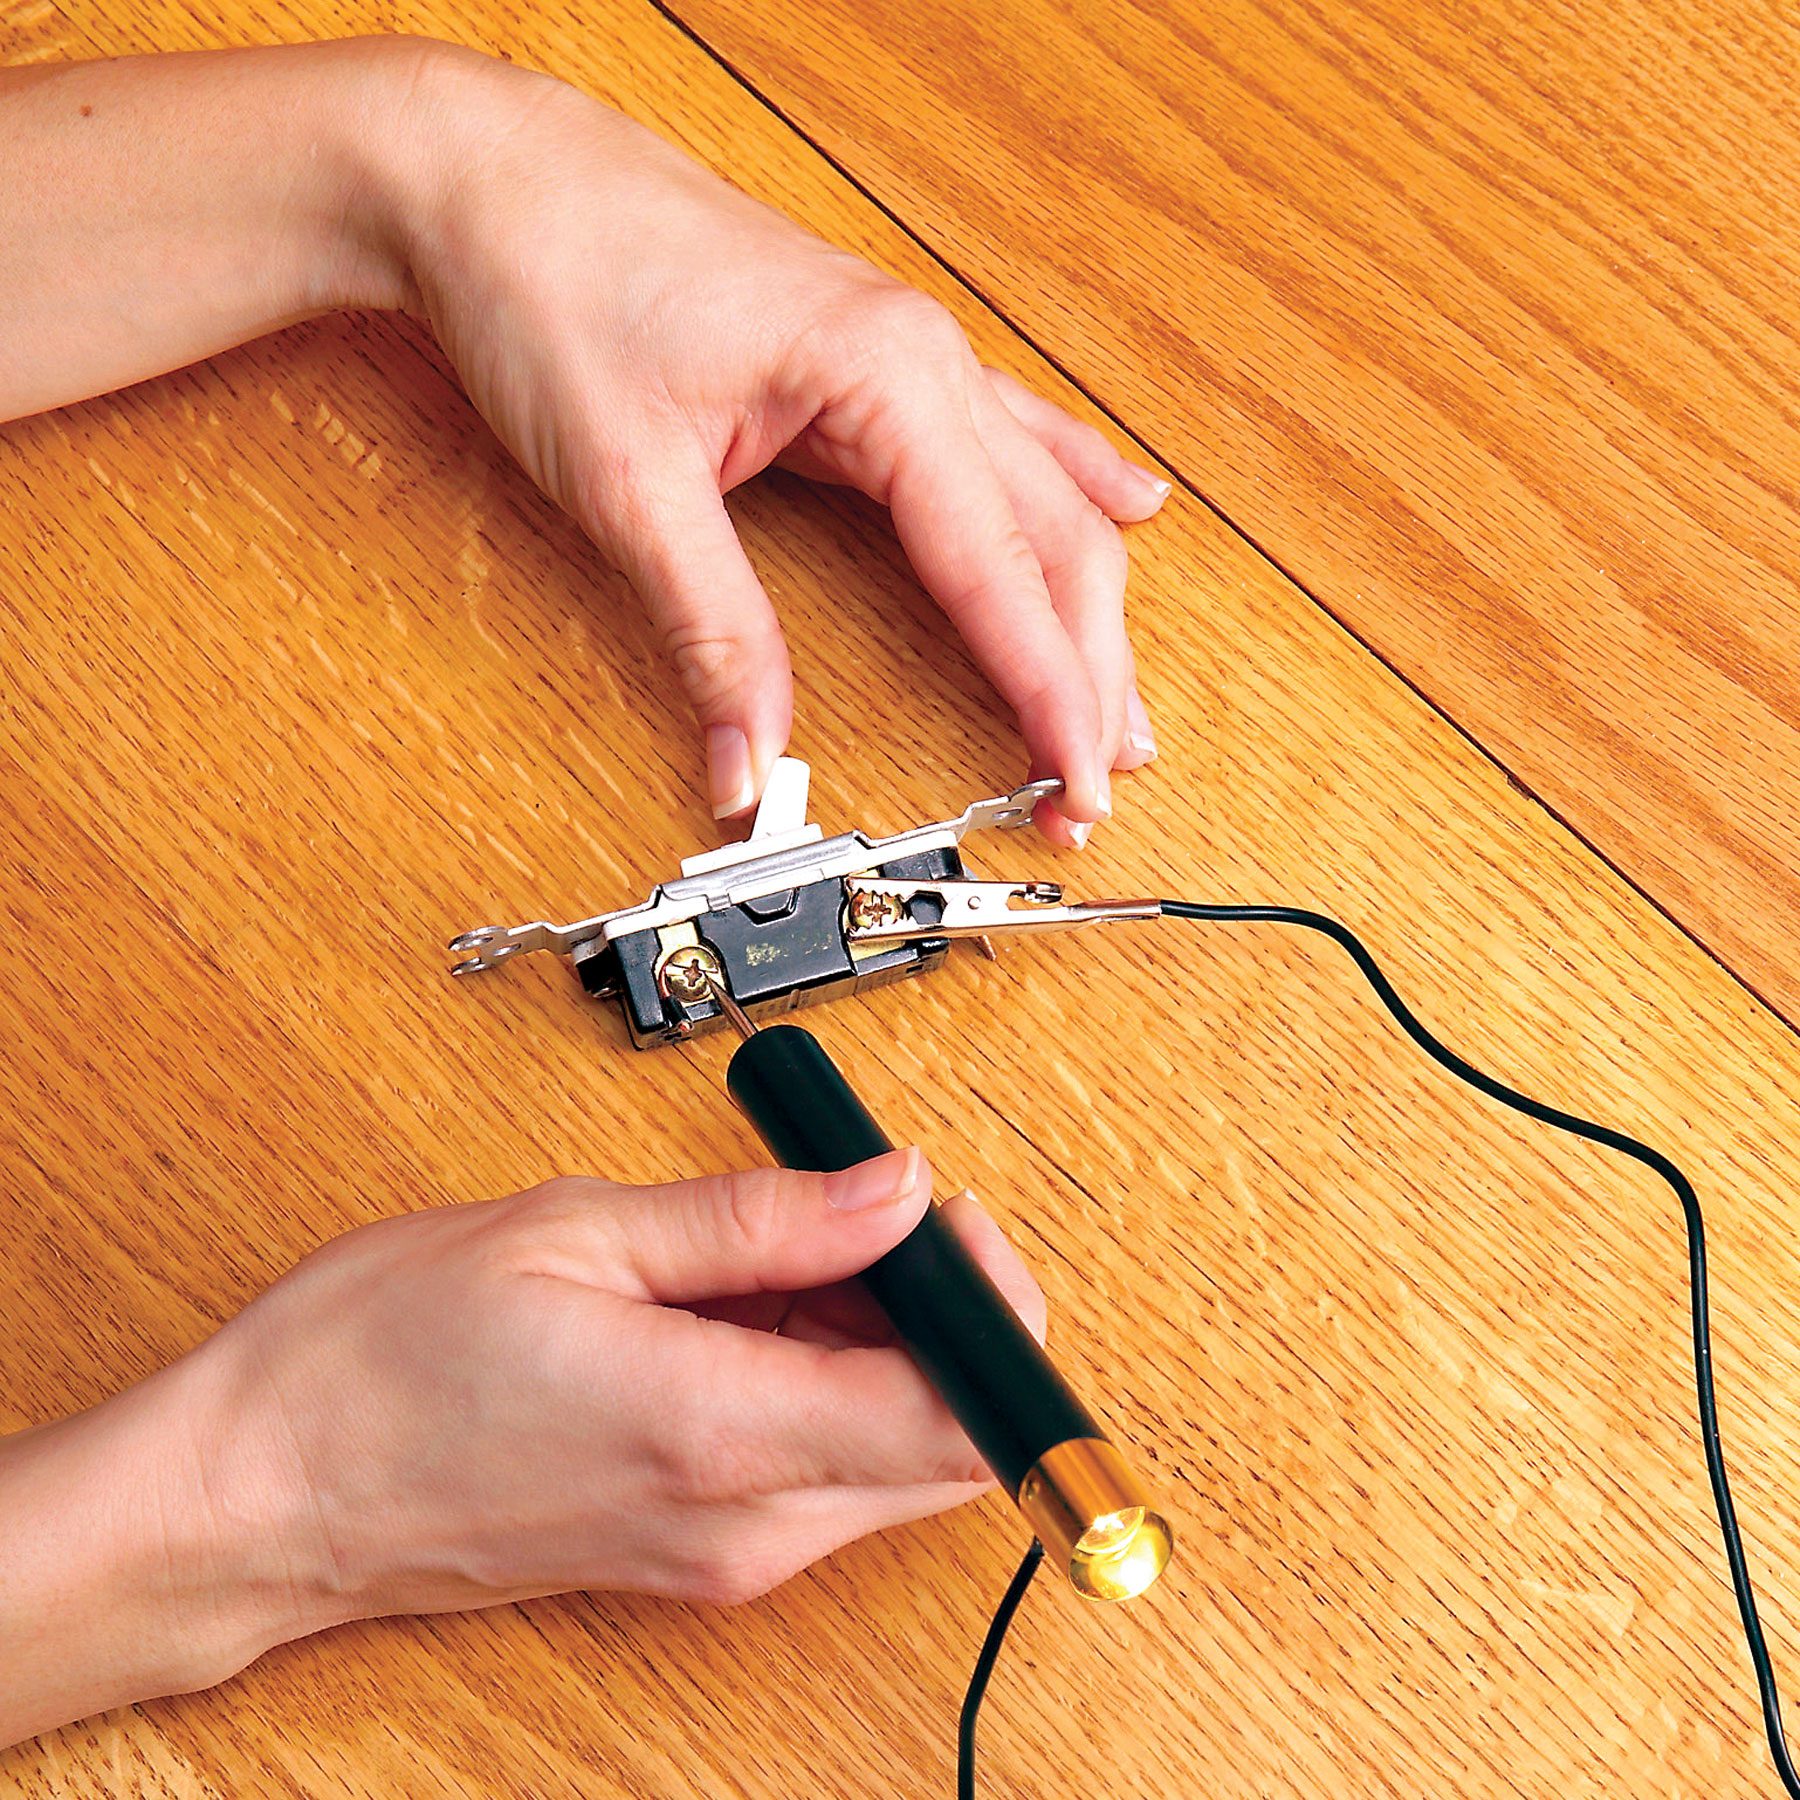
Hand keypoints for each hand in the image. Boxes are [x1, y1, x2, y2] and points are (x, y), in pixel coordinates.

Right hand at [226, 1148, 1039, 1619]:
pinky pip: (816, 1469)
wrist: (261, 1495)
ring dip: (877, 1344)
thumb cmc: (379, 1362)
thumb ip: (760, 1219)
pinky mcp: (694, 1555)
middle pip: (945, 1441)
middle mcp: (742, 1526)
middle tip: (864, 1212)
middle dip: (941, 1315)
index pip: (958, 1417)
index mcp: (718, 1436)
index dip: (995, 1312)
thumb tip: (891, 1188)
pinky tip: (735, 1309)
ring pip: (888, 1454)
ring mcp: (721, 1556)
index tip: (954, 1222)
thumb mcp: (574, 1232)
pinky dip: (819, 1381)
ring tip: (768, 1253)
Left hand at [395, 46, 1167, 839]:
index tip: (1077, 781)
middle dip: (1088, 668)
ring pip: (1046, 495)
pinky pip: (1011, 436)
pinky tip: (1126, 506)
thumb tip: (749, 761)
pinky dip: (1073, 490)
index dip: (1050, 691)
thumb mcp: (632, 487)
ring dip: (1088, 605)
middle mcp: (922, 356)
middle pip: (1054, 536)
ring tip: (1120, 699)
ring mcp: (907, 352)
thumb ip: (711, 634)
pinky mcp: (872, 362)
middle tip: (1097, 779)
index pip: (1003, 568)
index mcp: (888, 373)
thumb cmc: (556, 285)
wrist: (491, 179)